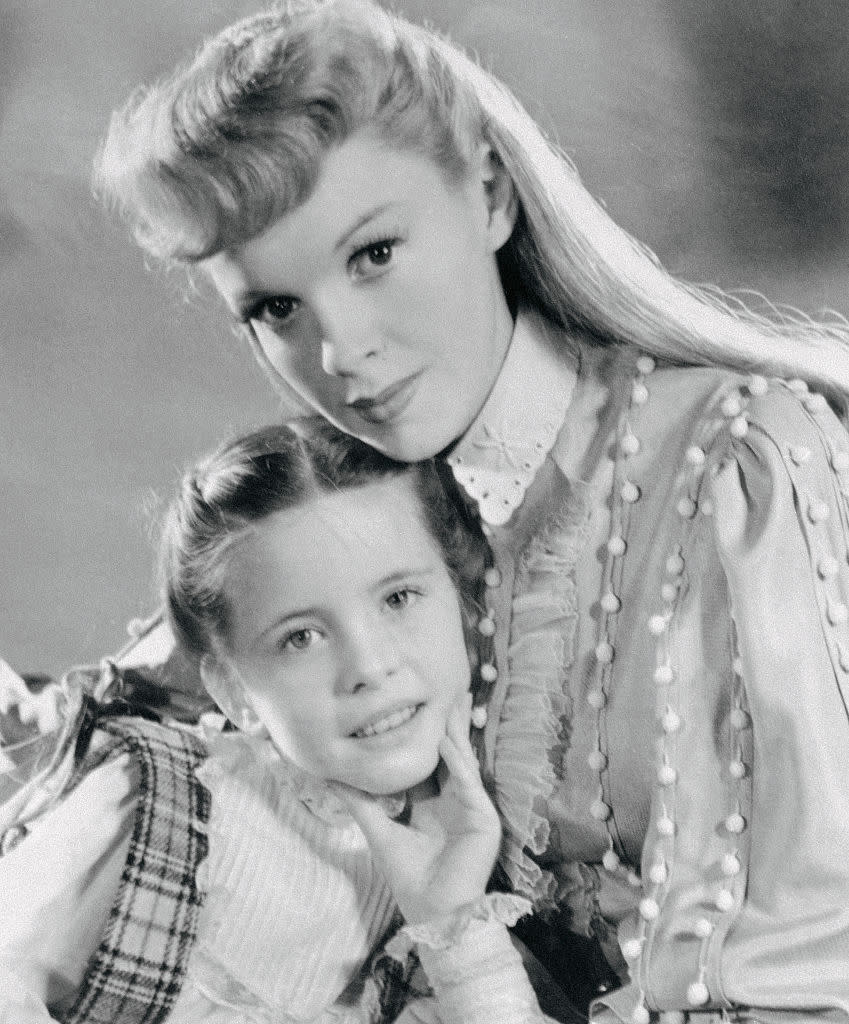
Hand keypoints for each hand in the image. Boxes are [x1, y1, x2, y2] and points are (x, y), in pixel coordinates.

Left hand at [333, 692, 500, 924]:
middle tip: (440, 689)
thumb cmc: (410, 876)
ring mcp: (471, 806)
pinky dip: (457, 762)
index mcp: (433, 802)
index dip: (421, 736)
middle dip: (444, 724)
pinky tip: (446, 743)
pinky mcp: (484, 816)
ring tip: (448, 703)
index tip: (411, 705)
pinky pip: (469, 782)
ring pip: (462, 761)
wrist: (434, 912)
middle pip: (449, 754)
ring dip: (454, 733)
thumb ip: (359, 802)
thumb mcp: (379, 831)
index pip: (429, 761)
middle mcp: (454, 799)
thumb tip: (330, 778)